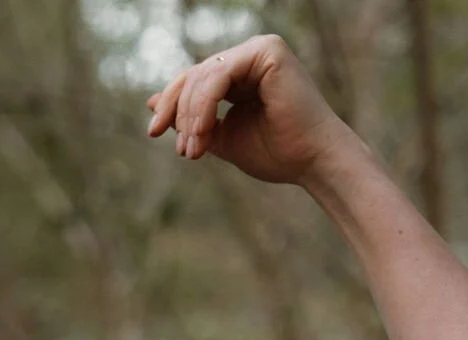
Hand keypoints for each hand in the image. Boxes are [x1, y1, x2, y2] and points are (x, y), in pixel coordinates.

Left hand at [146, 35, 354, 185]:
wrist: (315, 163)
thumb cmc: (279, 154)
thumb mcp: (225, 138)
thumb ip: (194, 121)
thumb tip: (153, 103)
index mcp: (241, 72)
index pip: (194, 81)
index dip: (171, 105)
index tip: (154, 133)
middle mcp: (249, 55)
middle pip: (194, 74)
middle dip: (178, 112)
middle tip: (181, 150)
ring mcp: (259, 49)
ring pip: (203, 76)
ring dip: (191, 116)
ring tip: (193, 149)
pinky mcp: (267, 51)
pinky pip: (219, 74)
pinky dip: (204, 105)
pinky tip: (203, 132)